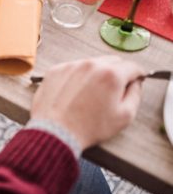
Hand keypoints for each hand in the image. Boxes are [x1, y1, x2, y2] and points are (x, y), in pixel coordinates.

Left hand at [30, 56, 144, 150]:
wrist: (56, 132)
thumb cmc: (89, 127)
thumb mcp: (125, 116)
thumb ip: (135, 94)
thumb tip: (135, 83)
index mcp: (111, 74)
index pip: (132, 66)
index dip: (137, 75)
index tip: (135, 80)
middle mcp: (90, 65)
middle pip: (112, 62)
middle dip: (117, 73)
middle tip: (113, 91)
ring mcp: (71, 66)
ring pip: (92, 64)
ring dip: (96, 74)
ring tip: (91, 95)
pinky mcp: (56, 70)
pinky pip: (73, 69)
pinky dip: (77, 77)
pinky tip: (76, 94)